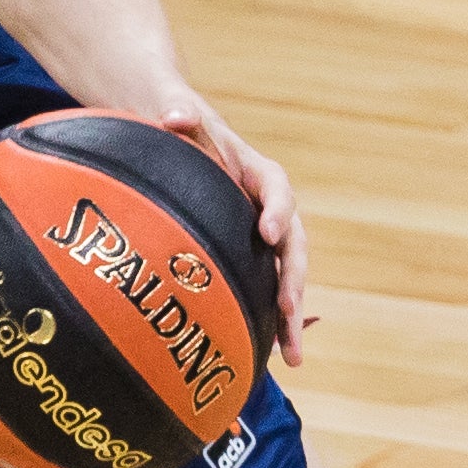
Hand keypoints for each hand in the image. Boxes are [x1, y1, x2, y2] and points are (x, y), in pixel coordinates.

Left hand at [137, 89, 313, 358]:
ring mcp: (259, 234)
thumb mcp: (175, 109)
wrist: (175, 133)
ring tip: (292, 357)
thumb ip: (178, 111)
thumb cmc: (175, 120)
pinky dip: (269, 320)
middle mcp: (266, 204)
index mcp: (256, 170)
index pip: (277, 187)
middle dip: (294, 279)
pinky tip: (268, 357)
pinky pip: (265, 288)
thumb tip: (174, 115)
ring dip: (292, 315)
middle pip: (291, 243)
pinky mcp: (247, 255)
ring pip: (285, 274)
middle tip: (289, 310)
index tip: (267, 231)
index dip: (276, 209)